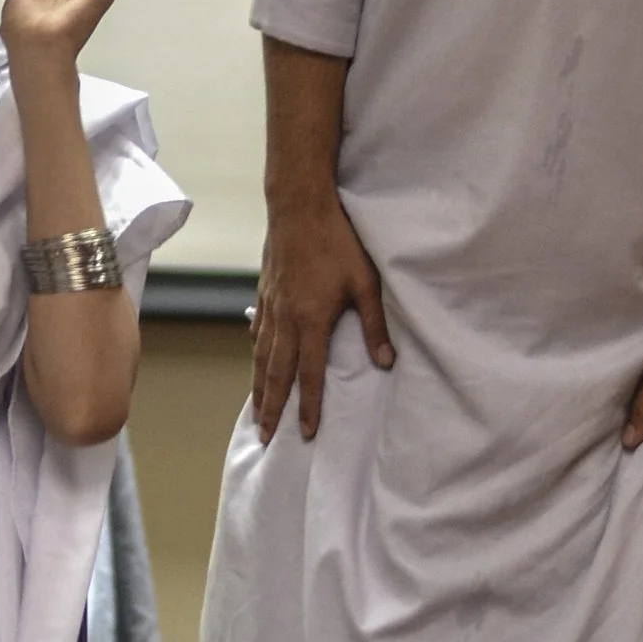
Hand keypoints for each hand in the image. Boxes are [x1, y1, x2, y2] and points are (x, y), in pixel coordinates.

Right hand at [252, 189, 393, 442]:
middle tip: (265, 436)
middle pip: (276, 373)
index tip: (305, 433)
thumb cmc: (338, 241)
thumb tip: (386, 362)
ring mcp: (271, 305)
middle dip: (271, 408)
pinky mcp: (265, 290)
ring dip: (259, 385)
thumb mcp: (365, 283)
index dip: (308, 406)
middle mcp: (285, 319)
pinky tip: (256, 356)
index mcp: (311, 321)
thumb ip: (375, 325)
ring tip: (256, 411)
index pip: (308, 375)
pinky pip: (258, 329)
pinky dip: (256, 350)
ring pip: (261, 355)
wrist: (300, 205)